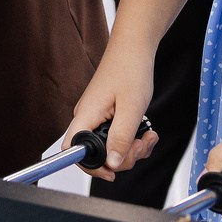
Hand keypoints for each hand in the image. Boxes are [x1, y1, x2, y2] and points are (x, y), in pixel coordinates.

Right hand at [61, 46, 158, 180]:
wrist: (133, 49)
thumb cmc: (130, 70)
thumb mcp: (131, 108)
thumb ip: (121, 138)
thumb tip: (112, 164)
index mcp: (86, 115)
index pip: (74, 151)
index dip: (91, 166)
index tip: (113, 171)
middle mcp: (88, 118)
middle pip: (97, 154)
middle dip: (123, 157)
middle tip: (141, 145)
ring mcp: (97, 118)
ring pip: (110, 148)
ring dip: (132, 149)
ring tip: (148, 136)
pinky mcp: (107, 116)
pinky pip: (116, 138)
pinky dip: (132, 140)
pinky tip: (145, 132)